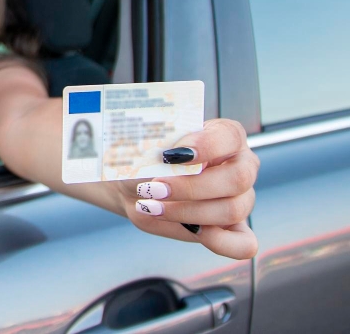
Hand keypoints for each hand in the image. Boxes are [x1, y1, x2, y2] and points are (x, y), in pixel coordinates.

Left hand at [117, 118, 258, 259]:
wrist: (134, 183)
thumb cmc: (147, 158)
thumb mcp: (149, 147)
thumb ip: (162, 147)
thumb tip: (166, 156)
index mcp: (227, 135)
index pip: (229, 136)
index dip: (205, 146)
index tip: (170, 155)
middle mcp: (242, 165)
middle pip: (237, 179)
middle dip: (191, 187)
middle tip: (156, 187)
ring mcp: (242, 199)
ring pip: (232, 210)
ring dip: (188, 211)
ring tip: (154, 206)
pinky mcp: (234, 229)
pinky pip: (243, 244)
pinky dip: (218, 241)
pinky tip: (190, 228)